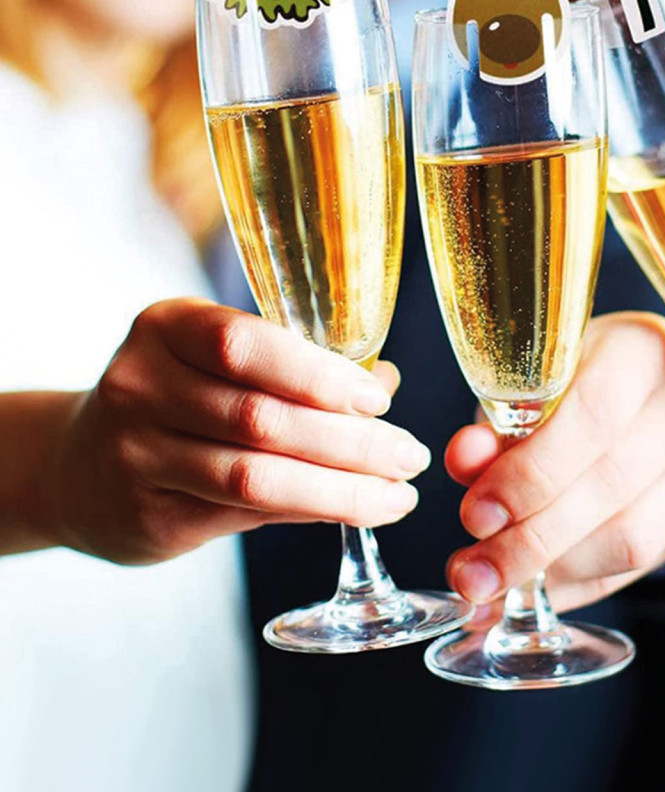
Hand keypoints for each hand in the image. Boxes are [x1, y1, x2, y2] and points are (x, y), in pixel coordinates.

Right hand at [43, 299, 428, 563]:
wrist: (78, 468)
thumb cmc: (175, 398)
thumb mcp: (216, 362)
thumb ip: (292, 368)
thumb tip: (386, 380)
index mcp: (165, 327)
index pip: (244, 346)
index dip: (318, 375)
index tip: (379, 400)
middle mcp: (141, 385)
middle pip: (261, 417)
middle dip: (351, 442)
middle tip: (409, 456)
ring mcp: (136, 454)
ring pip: (255, 476)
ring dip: (340, 490)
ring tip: (397, 495)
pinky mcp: (147, 515)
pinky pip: (243, 516)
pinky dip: (309, 512)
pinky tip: (352, 510)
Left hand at [444, 313, 664, 611]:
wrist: (624, 399)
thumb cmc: (562, 387)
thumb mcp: (521, 392)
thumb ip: (493, 425)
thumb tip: (466, 461)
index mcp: (639, 349)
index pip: (596, 412)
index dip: (533, 472)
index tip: (478, 513)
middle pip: (614, 481)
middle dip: (532, 536)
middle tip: (473, 569)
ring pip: (633, 535)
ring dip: (552, 570)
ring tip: (490, 580)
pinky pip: (636, 566)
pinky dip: (573, 585)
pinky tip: (529, 589)